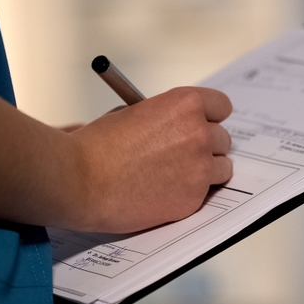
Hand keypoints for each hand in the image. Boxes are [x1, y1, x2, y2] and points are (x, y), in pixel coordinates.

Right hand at [59, 87, 232, 232]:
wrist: (81, 181)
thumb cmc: (96, 147)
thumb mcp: (132, 114)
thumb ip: (163, 118)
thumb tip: (175, 127)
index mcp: (184, 105)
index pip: (220, 106)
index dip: (209, 117)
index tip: (203, 124)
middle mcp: (198, 133)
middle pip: (222, 139)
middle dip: (206, 146)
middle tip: (185, 154)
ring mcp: (199, 168)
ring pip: (222, 168)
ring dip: (205, 171)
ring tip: (178, 176)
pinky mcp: (193, 198)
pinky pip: (205, 194)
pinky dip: (190, 194)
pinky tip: (166, 192)